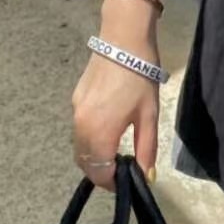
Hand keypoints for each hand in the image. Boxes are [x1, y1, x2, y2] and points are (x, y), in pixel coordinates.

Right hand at [71, 24, 160, 192]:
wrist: (123, 41)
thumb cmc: (140, 78)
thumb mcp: (149, 115)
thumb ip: (146, 148)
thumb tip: (146, 176)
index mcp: (99, 132)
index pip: (99, 171)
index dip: (112, 183)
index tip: (126, 183)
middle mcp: (81, 126)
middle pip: (85, 162)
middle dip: (101, 173)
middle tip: (122, 172)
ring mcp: (75, 112)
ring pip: (79, 148)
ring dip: (94, 158)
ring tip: (115, 155)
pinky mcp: (75, 100)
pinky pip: (78, 131)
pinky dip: (89, 142)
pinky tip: (107, 134)